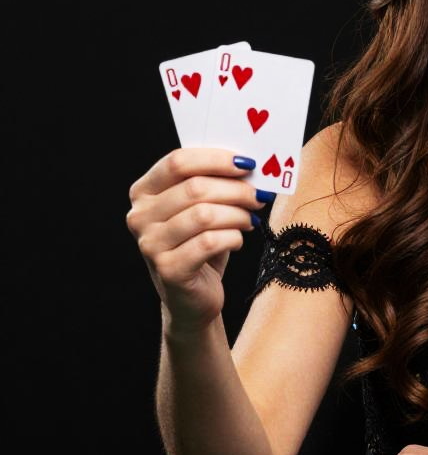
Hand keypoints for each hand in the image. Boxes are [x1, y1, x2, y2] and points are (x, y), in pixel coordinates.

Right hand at [125, 149, 269, 331]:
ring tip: (250, 220)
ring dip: (238, 215)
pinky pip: (210, 243)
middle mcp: (140, 216)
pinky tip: (237, 240)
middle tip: (260, 195)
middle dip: (236, 189)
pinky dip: (233, 238)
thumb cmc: (200, 243)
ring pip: (205, 215)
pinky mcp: (168, 269)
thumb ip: (213, 183)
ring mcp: (150, 244)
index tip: (248, 164)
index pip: (177, 161)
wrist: (192, 295)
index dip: (216, 159)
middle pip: (195, 188)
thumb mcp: (201, 208)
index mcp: (144, 191)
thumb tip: (250, 165)